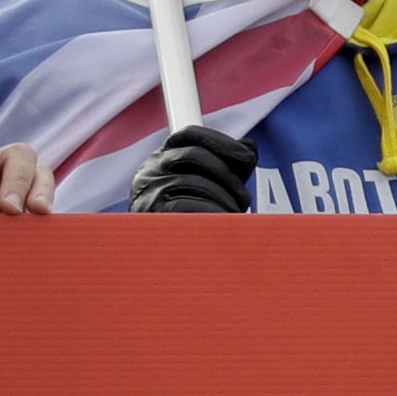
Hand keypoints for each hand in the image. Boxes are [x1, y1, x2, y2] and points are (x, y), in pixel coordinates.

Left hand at [0, 141, 53, 215]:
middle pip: (17, 155)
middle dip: (17, 181)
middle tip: (11, 210)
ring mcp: (10, 184)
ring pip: (37, 171)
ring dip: (40, 190)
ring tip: (38, 213)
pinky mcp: (24, 205)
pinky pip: (44, 197)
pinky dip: (45, 207)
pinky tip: (42, 224)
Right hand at [124, 124, 255, 216]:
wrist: (158, 260)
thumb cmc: (186, 223)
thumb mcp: (205, 188)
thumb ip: (227, 167)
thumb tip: (248, 147)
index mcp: (161, 160)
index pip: (189, 135)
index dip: (221, 142)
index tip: (247, 157)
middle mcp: (149, 171)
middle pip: (195, 155)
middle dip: (228, 175)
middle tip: (243, 198)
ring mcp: (148, 191)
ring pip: (195, 181)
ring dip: (224, 198)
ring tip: (233, 215)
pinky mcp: (152, 215)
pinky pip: (188, 206)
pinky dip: (213, 213)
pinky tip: (222, 224)